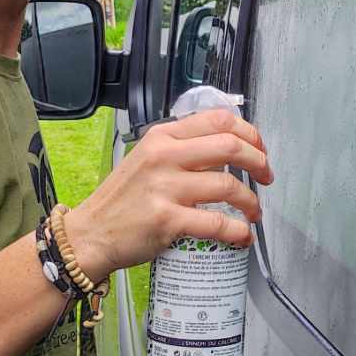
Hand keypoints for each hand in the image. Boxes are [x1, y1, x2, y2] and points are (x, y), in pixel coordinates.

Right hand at [67, 109, 272, 279]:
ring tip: (253, 212)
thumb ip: (180, 150)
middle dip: (259, 162)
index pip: (218, 120)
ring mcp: (165, 188)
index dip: (249, 133)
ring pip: (228, 186)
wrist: (90, 234)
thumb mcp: (146, 159)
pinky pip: (217, 223)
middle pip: (230, 147)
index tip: (259, 149)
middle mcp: (164, 156)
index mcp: (162, 137)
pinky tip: (242, 235)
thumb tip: (225, 151)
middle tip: (265, 177)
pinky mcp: (167, 220)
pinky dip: (237, 231)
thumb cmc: (121, 200)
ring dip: (251, 201)